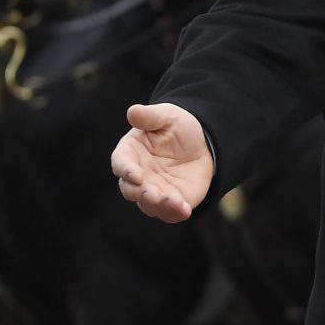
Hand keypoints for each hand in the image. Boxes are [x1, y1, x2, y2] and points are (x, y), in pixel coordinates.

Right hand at [111, 103, 213, 222]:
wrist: (203, 143)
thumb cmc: (177, 127)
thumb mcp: (167, 116)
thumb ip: (150, 117)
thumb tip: (133, 111)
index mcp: (130, 154)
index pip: (121, 164)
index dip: (127, 170)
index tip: (136, 175)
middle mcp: (137, 176)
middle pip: (131, 189)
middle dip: (142, 193)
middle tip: (155, 194)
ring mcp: (152, 191)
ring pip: (148, 204)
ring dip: (158, 204)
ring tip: (172, 201)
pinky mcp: (170, 202)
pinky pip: (168, 213)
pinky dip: (174, 213)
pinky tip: (184, 210)